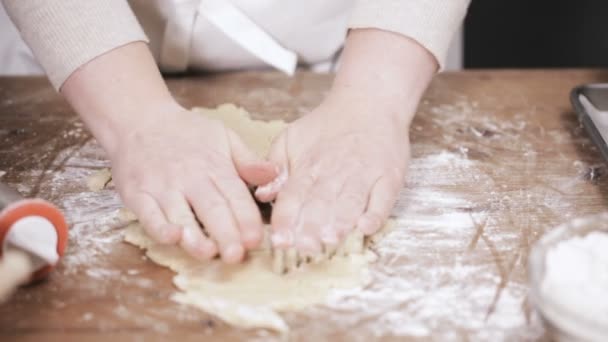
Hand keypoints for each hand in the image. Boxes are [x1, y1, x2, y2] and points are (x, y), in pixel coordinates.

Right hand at [109, 107, 276, 262]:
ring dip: (194, 236)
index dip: (246, 219)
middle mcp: (190, 178)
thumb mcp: (223, 137)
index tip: (256, 239)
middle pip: (211, 209)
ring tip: (208, 253)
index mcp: (215, 166)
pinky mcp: (137, 194)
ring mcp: (162, 187)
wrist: (138, 119)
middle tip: (237, 255)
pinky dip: (159, 227)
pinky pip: (148, 214)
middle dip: (225, 233)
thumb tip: (274, 174)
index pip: (235, 196)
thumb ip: (248, 161)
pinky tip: (172, 237)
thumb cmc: (186, 132)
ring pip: (180, 215)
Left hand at [254, 28, 435, 254]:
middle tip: (304, 248)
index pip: (294, 196)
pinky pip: (383, 198)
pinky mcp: (389, 177)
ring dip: (340, 222)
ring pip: (350, 202)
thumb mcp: (291, 138)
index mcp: (309, 166)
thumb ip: (274, 167)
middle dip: (312, 227)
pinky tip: (367, 227)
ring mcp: (364, 175)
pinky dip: (376, 213)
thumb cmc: (327, 127)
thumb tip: (262, 194)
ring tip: (331, 240)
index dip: (287, 219)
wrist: (369, 103)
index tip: (280, 240)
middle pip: (322, 203)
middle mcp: (335, 172)